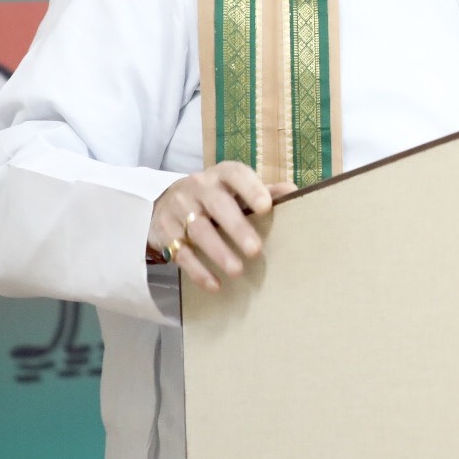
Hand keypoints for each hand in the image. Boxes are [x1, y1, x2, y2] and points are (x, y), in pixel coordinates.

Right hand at [148, 161, 297, 291]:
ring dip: (218, 252)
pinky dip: (198, 270)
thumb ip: (264, 190)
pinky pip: (181, 252)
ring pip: (198, 230)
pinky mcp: (164, 231)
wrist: (166, 202)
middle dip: (237, 227)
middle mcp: (198, 187)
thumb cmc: (215, 196)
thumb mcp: (236, 188)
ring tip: (237, 271)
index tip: (266, 207)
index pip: (236, 175)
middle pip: (218, 206)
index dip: (251, 189)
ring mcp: (178, 208)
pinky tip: (214, 284)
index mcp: (221, 174)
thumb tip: (294, 192)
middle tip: (255, 250)